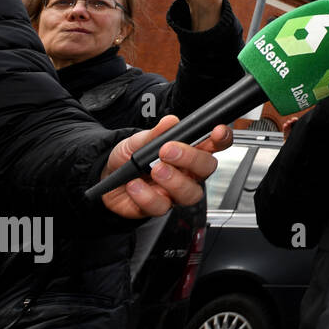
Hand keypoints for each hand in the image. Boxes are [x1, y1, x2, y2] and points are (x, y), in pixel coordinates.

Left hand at [99, 115, 232, 218]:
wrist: (107, 177)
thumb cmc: (129, 158)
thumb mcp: (138, 140)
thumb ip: (155, 133)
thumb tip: (170, 122)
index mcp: (189, 152)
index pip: (215, 145)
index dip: (221, 138)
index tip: (216, 132)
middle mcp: (188, 173)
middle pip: (207, 168)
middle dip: (191, 158)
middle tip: (168, 150)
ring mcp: (175, 192)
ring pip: (191, 193)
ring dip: (174, 181)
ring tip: (155, 170)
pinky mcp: (159, 207)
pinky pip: (161, 206)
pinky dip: (146, 195)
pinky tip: (134, 185)